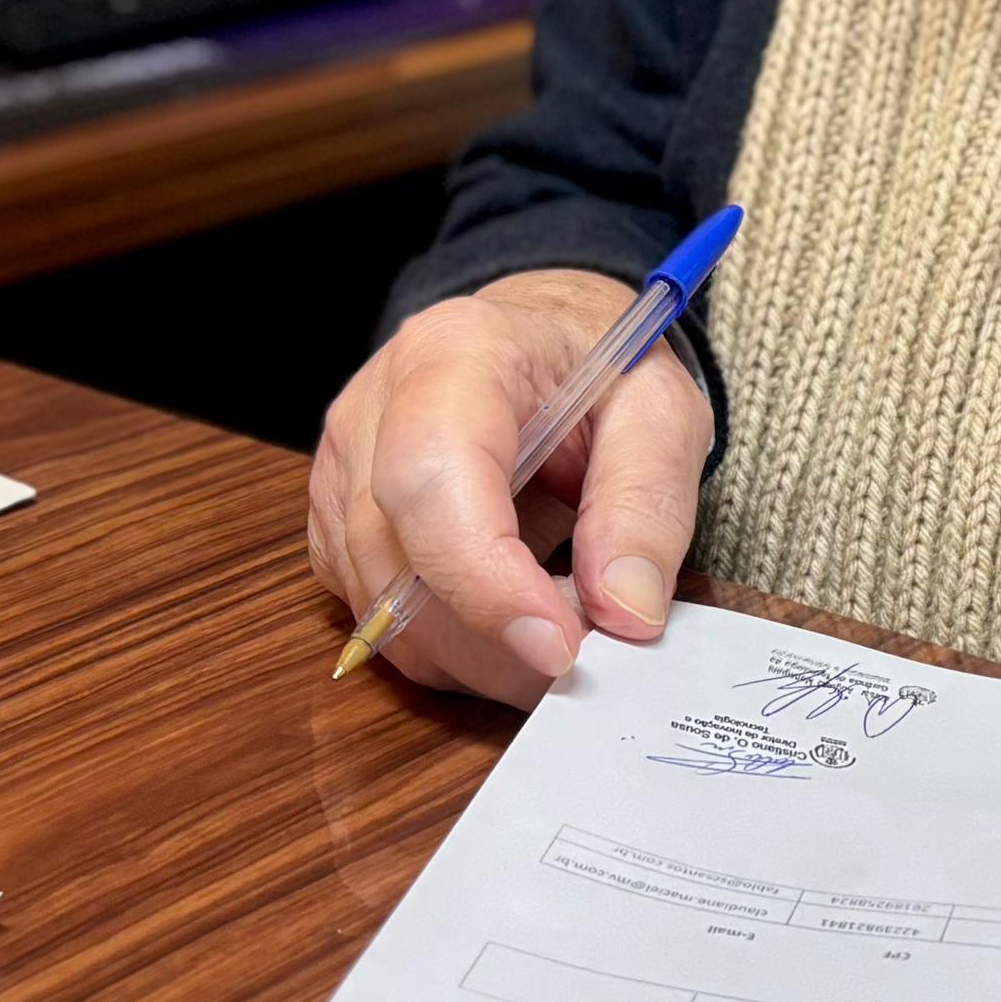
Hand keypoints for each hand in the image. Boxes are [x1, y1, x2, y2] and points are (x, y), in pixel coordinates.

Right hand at [306, 269, 714, 701]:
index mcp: (453, 355)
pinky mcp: (337, 528)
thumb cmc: (599, 370)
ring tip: (560, 629)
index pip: (431, 480)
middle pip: (396, 565)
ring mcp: (341, 473)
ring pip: (382, 613)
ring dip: (476, 656)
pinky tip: (512, 619)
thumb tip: (625, 612)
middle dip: (495, 642)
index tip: (561, 647)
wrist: (544, 344)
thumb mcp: (662, 412)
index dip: (486, 582)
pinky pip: (379, 622)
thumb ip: (648, 506)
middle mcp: (371, 411)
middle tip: (588, 657)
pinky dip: (451, 648)